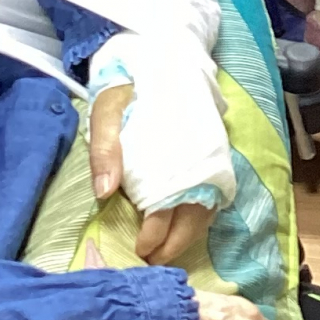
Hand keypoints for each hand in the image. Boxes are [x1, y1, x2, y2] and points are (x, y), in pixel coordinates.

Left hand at [88, 83, 213, 263]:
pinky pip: (213, 197)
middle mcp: (196, 164)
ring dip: (189, 236)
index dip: (155, 239)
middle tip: (153, 262)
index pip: (166, 212)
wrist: (164, 58)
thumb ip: (105, 151)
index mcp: (169, 158)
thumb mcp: (107, 112)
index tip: (140, 252)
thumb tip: (104, 193)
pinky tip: (184, 226)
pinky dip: (200, 218)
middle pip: (192, 220)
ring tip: (167, 251)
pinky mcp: (215, 156)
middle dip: (174, 247)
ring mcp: (209, 161)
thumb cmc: (129, 89)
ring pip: (206, 211)